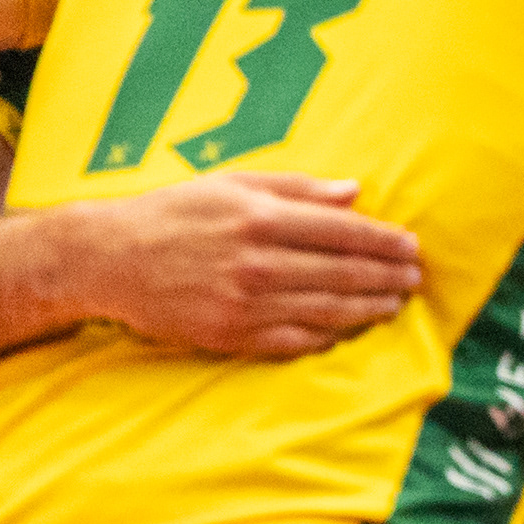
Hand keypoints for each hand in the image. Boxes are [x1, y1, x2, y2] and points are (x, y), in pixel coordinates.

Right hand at [67, 173, 422, 357]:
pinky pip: (297, 340)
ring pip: (329, 311)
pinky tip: (351, 329)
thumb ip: (297, 189)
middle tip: (414, 278)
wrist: (109, 259)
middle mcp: (258, 262)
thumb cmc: (175, 214)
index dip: (385, 241)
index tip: (412, 246)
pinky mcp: (232, 335)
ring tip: (396, 304)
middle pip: (344, 273)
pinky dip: (331, 336)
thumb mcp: (231, 183)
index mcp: (260, 218)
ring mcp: (246, 303)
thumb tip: (355, 191)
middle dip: (388, 277)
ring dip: (371, 309)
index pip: (344, 231)